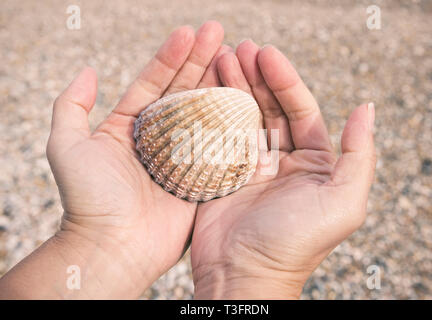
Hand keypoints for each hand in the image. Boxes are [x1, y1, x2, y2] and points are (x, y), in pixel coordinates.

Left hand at [0, 21, 229, 298]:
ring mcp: (183, 157)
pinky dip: (232, 123)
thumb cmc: (88, 199)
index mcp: (130, 127)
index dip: (170, 56)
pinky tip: (245, 97)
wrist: (113, 248)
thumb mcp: (67, 146)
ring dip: (219, 83)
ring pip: (204, 113)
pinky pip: (220, 146)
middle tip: (219, 31)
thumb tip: (88, 70)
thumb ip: (71, 106)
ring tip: (235, 54)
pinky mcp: (201, 177)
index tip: (188, 31)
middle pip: (183, 92)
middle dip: (201, 60)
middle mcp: (159, 139)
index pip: (154, 83)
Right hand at [191, 40, 375, 298]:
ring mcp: (250, 166)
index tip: (266, 54)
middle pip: (269, 108)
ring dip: (233, 87)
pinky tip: (204, 89)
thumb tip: (366, 108)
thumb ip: (358, 155)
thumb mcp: (343, 201)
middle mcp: (284, 160)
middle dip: (255, 77)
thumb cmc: (297, 243)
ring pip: (243, 117)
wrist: (245, 275)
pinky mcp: (221, 174)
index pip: (301, 109)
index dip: (285, 80)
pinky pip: (218, 137)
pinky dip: (212, 112)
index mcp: (314, 162)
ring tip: (221, 58)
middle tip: (239, 48)